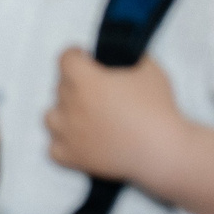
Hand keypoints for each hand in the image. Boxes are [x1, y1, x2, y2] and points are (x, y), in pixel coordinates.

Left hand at [46, 49, 183, 181]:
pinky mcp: (72, 157)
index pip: (65, 58)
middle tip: (98, 92)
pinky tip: (79, 140)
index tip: (86, 59)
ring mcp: (68, 133)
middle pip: (61, 86)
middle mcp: (70, 105)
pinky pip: (53, 149)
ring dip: (64, 113)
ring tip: (84, 116)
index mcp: (85, 80)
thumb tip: (118, 56)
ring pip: (51, 117)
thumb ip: (126, 57)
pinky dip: (63, 144)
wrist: (162, 150)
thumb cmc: (157, 108)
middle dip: (76, 84)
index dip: (76, 56)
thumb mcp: (148, 68)